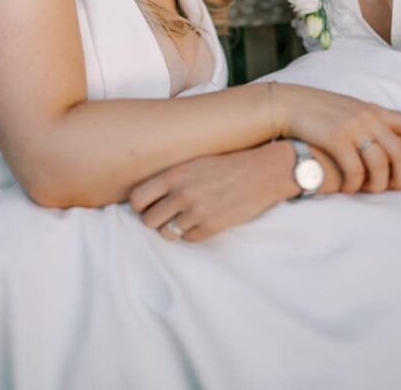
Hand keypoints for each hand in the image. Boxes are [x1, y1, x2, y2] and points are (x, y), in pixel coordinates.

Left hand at [129, 142, 297, 242]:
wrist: (263, 172)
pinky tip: (202, 220)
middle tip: (167, 214)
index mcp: (174, 174)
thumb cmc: (228, 163)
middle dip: (156, 219)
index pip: (137, 198)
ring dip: (173, 228)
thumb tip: (149, 194)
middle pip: (148, 220)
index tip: (148, 204)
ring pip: (167, 233)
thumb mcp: (195, 161)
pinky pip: (189, 239)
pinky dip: (192, 233)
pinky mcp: (212, 227)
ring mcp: (196, 212)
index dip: (140, 205)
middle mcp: (182, 193)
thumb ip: (172, 177)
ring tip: (185, 218)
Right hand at [281, 83, 400, 192]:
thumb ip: (367, 122)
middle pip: (398, 152)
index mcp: (373, 109)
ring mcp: (352, 128)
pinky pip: (355, 170)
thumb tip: (382, 144)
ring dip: (377, 184)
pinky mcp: (336, 140)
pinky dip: (355, 184)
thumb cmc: (316, 111)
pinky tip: (349, 188)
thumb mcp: (348, 109)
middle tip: (396, 188)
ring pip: (379, 165)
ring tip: (369, 190)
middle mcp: (367, 117)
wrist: (287, 104)